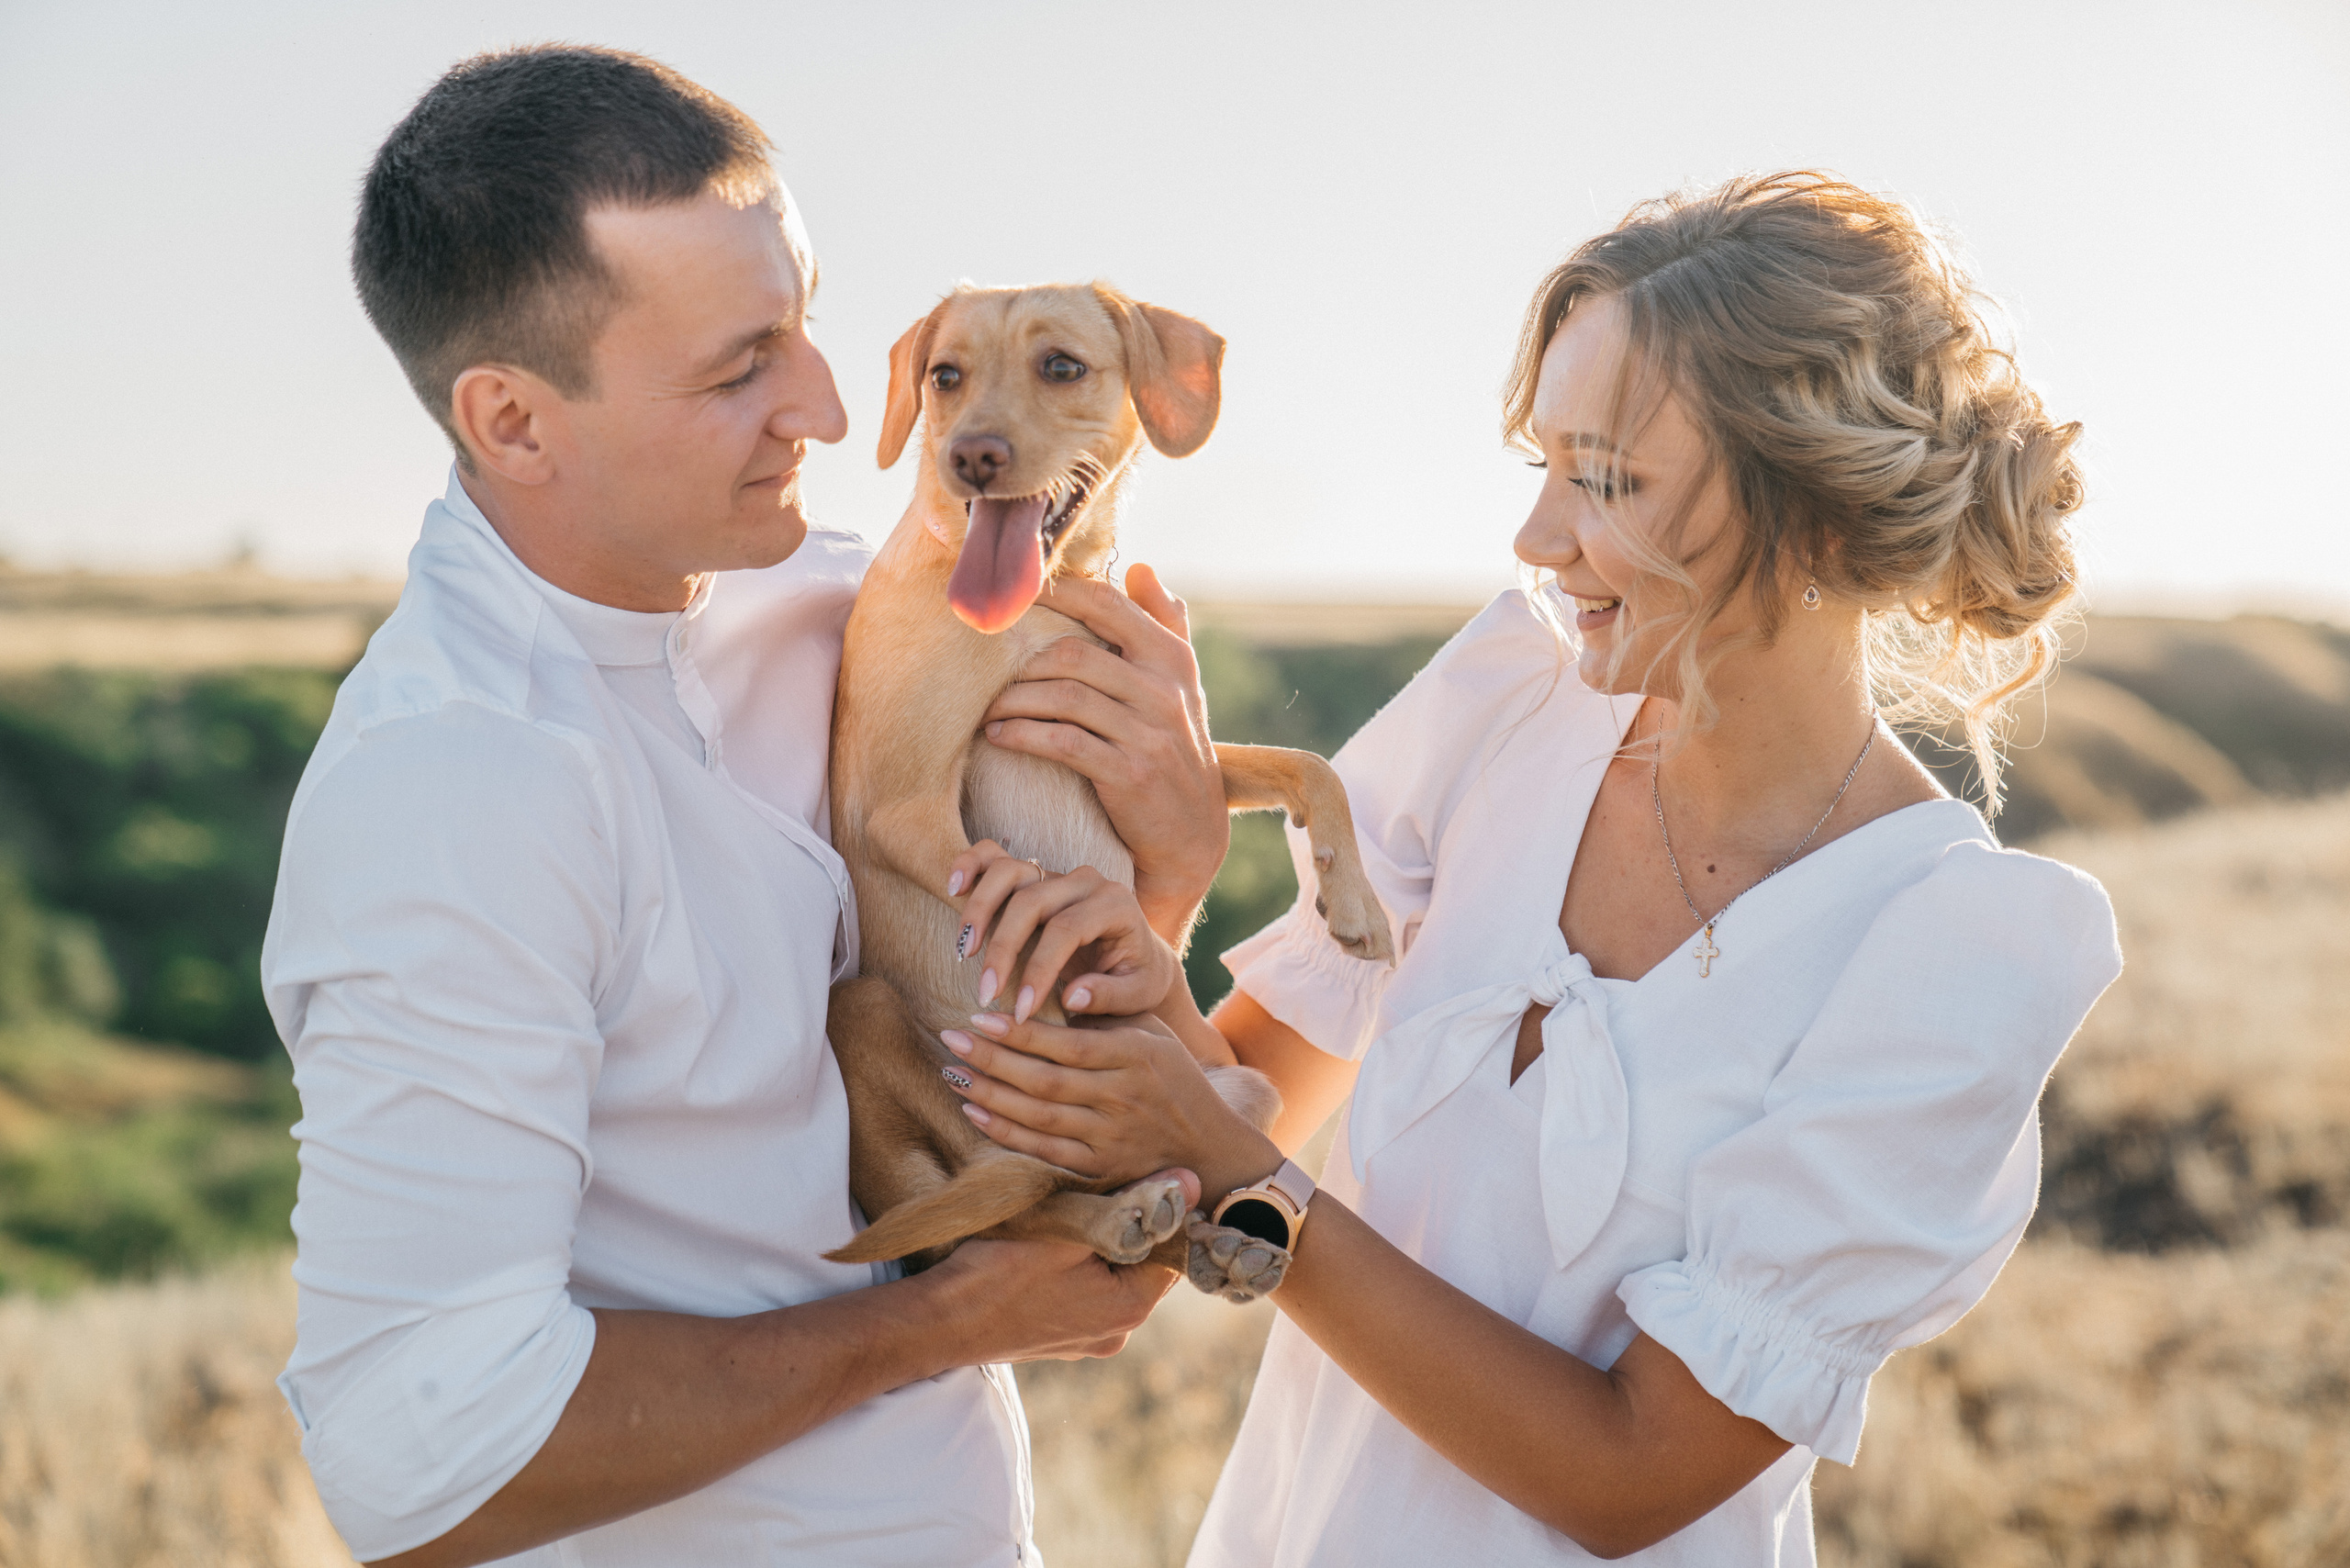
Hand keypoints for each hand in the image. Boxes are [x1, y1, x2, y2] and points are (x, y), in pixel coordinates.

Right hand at [922, 1172, 1196, 1361]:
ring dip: (1100, 1242)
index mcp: (1130, 1308)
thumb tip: (1189, 1178)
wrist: (938, 1321)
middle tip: (1102, 1189)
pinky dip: (1078, 1264)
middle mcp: (1117, 1332)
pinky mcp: (1060, 1336)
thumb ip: (1131, 1204)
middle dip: (1129, 1224)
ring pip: (1112, 1274)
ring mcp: (1088, 1339)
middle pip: (1143, 1261)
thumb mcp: (1068, 1226)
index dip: (1161, 1208)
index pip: (1172, 1247)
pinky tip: (1054, 1242)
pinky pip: (1085, 1291)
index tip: (1140, 1177)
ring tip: (1074, 1212)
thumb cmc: (999, 1271)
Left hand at [938, 1010, 1280, 1201]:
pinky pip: (1044, 1151)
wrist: (1209, 1146)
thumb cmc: (1173, 1077)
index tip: (979, 1017)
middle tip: (950, 1039)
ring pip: (1039, 1117)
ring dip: (990, 1095)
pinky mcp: (1100, 1168)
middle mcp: (1122, 1097)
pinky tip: (976, 1112)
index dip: (1019, 1032)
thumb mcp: (1152, 1033)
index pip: (1067, 1043)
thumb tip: (1050, 988)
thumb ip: (1105, 1016)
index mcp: (1136, 1056)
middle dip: (992, 1060)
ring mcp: (1111, 1137)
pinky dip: (1006, 1133)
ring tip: (954, 1073)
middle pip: (1045, 1080)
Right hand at [947, 840, 1179, 1022]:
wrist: (1136, 958)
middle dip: (1003, 950)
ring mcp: (1055, 873)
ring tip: (964, 953)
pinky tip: (953, 887)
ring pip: (1008, 873)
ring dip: (979, 911)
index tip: (1021, 1011)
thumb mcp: (1137, 994)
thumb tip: (1071, 995)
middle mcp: (1085, 880)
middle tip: (985, 995)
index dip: (1039, 969)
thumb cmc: (1136, 978)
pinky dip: (970, 864)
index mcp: (1115, 904)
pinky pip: (994, 856)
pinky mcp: (1032, 874)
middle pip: (1031, 902)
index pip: (1067, 930)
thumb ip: (1109, 995)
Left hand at [982, 565, 1227, 944]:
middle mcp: (1164, 690)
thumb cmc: (1175, 750)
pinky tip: (999, 736)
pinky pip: (1063, 742)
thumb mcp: (1182, 685)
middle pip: (1075, 653)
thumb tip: (1143, 568)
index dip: (1057, 592)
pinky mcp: (1129, 773)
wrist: (1191, 834)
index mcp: (1172, 658)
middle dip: (1023, 659)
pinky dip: (1023, 736)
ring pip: (1064, 696)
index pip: (1108, 605)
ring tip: (988, 706)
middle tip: (987, 666)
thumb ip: (1165, 624)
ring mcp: (1149, 732)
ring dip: (1015, 700)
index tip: (1015, 595)